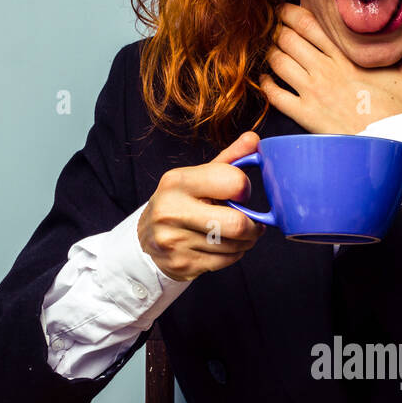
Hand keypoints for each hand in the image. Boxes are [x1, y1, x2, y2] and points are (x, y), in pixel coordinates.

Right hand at [137, 132, 265, 280]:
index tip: (241, 194)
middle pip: (237, 224)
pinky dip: (234, 255)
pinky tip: (225, 246)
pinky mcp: (183, 263)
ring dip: (245, 242)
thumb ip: (228, 160)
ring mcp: (175, 240)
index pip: (232, 181)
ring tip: (236, 235)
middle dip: (253, 226)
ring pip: (235, 246)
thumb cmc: (181, 203)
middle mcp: (172, 211)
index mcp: (178, 182)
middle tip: (253, 224)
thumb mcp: (198, 177)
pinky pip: (226, 262)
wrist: (147, 240)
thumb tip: (254, 139)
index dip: (245, 189)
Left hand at [259, 3, 401, 134]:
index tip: (286, 11)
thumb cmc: (401, 114)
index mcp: (347, 57)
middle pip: (288, 39)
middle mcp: (326, 71)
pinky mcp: (306, 116)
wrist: (391, 145)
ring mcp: (313, 93)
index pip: (310, 24)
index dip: (292, 13)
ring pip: (278, 63)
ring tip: (275, 54)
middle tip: (279, 33)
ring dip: (272, 55)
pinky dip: (266, 85)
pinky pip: (275, 96)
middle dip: (279, 32)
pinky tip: (266, 81)